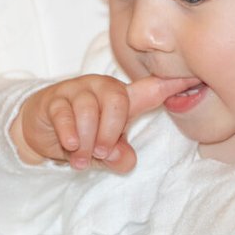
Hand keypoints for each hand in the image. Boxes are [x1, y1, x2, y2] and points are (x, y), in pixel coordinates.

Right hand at [11, 74, 185, 171]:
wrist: (40, 128)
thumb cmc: (81, 135)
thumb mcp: (104, 151)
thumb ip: (118, 157)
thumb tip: (120, 157)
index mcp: (122, 99)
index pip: (152, 89)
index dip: (171, 84)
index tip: (194, 77)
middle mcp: (101, 88)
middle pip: (117, 100)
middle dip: (111, 131)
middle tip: (101, 152)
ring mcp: (76, 90)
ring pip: (88, 109)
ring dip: (86, 140)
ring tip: (81, 157)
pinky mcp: (54, 98)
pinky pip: (64, 113)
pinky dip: (69, 134)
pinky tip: (71, 147)